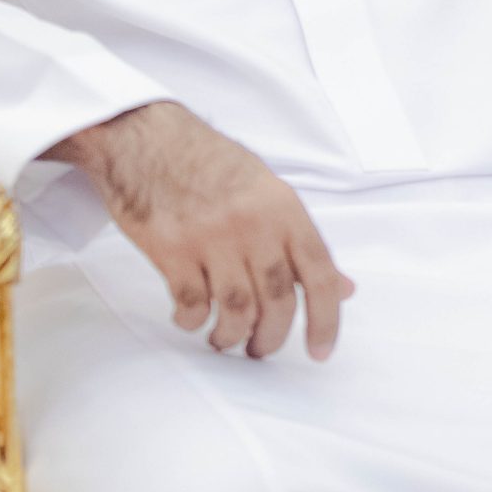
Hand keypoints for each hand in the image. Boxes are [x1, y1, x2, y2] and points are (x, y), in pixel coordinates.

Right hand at [47, 102, 352, 358]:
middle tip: (260, 348)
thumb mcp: (268, 192)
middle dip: (272, 338)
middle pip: (277, 300)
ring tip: (225, 339)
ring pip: (236, 309)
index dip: (326, 319)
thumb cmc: (210, 165)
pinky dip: (192, 321)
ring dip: (232, 336)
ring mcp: (212, 236)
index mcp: (284, 208)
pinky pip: (192, 303)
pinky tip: (191, 317)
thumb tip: (344, 288)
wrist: (147, 139)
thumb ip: (302, 244)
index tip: (320, 352)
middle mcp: (254, 223)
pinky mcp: (172, 249)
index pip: (320, 274)